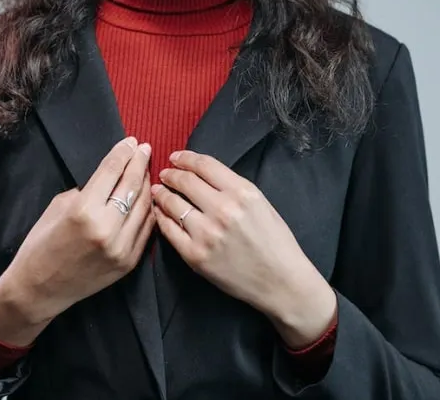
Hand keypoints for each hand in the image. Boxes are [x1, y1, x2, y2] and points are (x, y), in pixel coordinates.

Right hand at [0, 136, 154, 345]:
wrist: (39, 289)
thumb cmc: (42, 242)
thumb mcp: (59, 206)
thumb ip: (89, 190)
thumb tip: (112, 176)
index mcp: (84, 210)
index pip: (112, 171)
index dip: (123, 153)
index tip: (132, 141)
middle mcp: (106, 228)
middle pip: (132, 185)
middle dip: (139, 163)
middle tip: (144, 148)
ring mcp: (121, 248)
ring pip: (144, 206)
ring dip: (147, 185)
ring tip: (146, 170)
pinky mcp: (129, 262)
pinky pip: (147, 229)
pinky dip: (149, 210)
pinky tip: (147, 197)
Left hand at [152, 150, 336, 347]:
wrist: (281, 282)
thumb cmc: (275, 241)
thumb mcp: (260, 202)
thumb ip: (232, 186)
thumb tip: (201, 174)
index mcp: (242, 192)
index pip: (204, 165)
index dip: (186, 158)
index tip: (176, 157)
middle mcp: (223, 209)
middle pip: (186, 181)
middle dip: (171, 174)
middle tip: (165, 174)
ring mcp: (207, 233)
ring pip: (173, 204)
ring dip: (162, 194)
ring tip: (158, 191)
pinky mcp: (195, 256)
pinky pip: (169, 230)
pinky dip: (161, 218)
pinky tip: (160, 213)